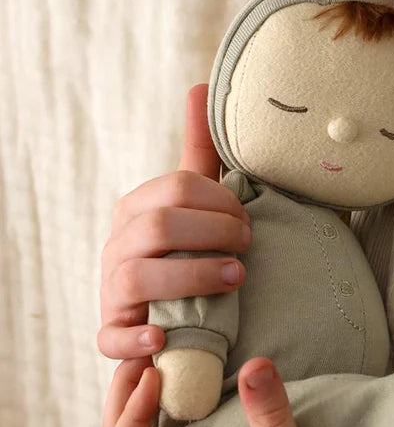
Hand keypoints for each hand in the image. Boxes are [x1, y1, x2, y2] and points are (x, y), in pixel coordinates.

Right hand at [97, 84, 250, 360]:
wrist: (174, 308)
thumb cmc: (190, 246)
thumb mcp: (196, 201)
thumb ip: (200, 151)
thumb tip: (200, 85)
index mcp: (138, 207)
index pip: (177, 189)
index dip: (221, 202)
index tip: (250, 219)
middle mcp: (119, 244)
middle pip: (160, 225)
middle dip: (213, 233)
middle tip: (249, 245)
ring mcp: (112, 290)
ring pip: (138, 276)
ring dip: (193, 275)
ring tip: (237, 278)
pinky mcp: (114, 333)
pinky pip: (111, 339)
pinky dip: (134, 341)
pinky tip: (164, 339)